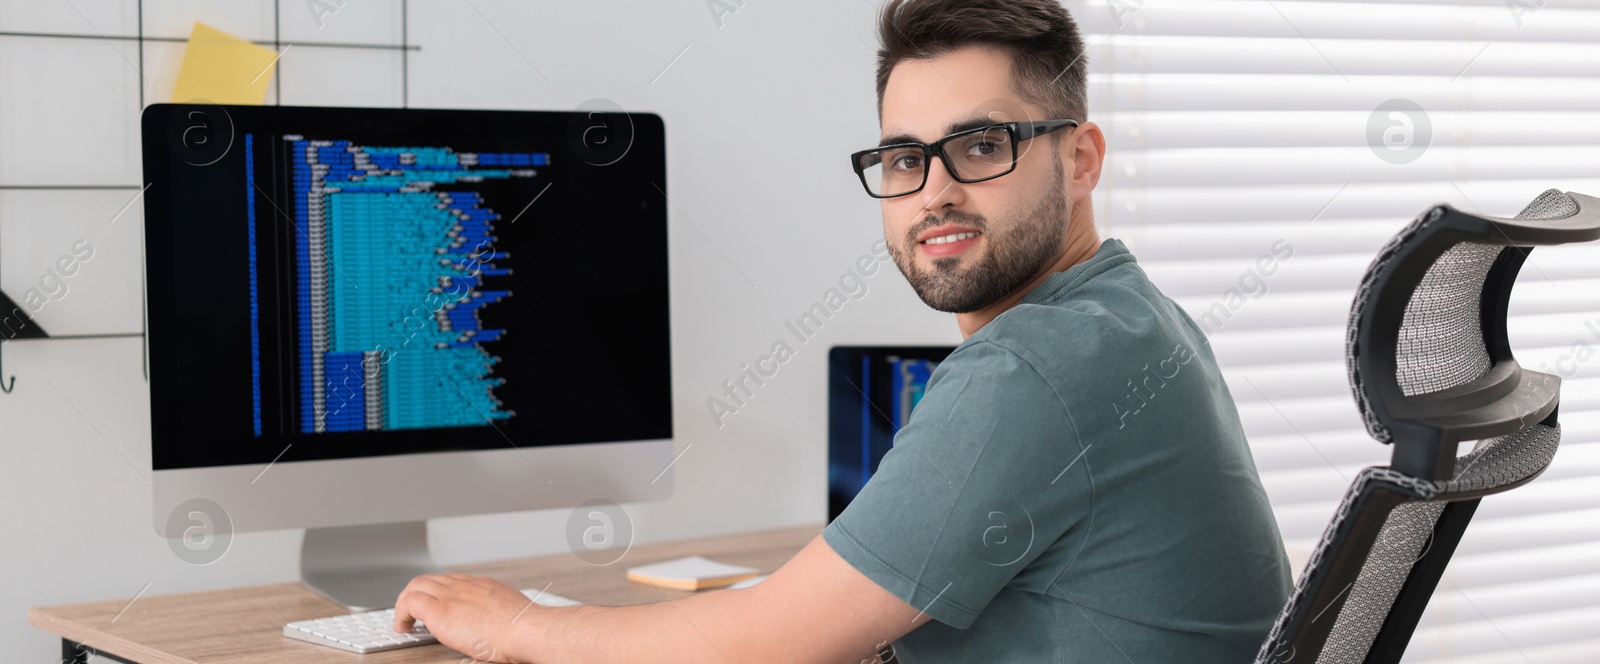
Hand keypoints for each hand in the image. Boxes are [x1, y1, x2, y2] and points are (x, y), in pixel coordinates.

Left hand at [394, 573, 538, 661]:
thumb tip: (495, 624)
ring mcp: (450, 595)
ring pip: (415, 586)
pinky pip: (409, 603)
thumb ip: (497, 611)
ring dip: (404, 604)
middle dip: (415, 595)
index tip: (433, 606)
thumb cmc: (522, 628)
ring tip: (404, 623)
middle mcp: (463, 585)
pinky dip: (401, 614)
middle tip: (411, 614)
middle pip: (428, 579)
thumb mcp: (510, 611)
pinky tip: (403, 628)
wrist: (523, 628)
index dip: (436, 593)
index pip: (449, 581)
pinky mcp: (439, 610)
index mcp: (480, 586)